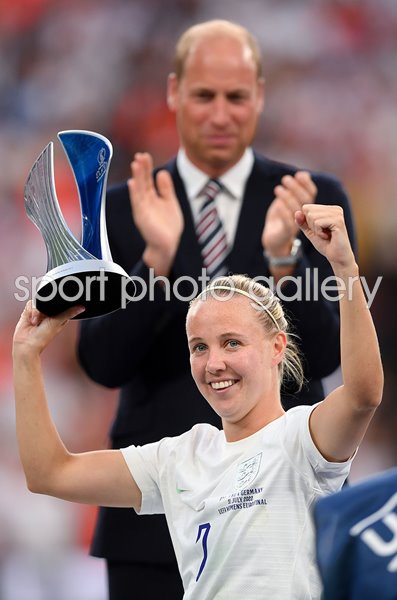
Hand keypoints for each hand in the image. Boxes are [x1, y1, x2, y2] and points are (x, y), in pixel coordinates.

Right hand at [13, 301, 84, 356]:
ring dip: (37, 311)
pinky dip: (31, 311)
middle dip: (46, 305)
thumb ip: (68, 313)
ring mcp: (39, 312)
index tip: (60, 299)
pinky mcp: (29, 311)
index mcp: (59, 316)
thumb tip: (82, 308)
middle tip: (45, 315)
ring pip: (39, 301)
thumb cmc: (42, 338)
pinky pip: (30, 304)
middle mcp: (49, 313)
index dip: (61, 301)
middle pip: (49, 300)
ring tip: (37, 322)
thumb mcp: (57, 323)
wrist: (25, 344)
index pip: (62, 303)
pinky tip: (32, 320)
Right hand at [128, 153, 183, 274]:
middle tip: (140, 155)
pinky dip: (135, 193)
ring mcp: (142, 209)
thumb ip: (166, 189)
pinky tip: (132, 183)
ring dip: (137, 177)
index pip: (148, 179)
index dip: (147, 167)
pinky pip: (137, 203)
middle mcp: (145, 201)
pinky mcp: (142, 217)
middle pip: (142, 181)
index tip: (145, 155)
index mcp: (152, 197)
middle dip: (141, 169)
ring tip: (135, 164)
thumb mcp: (169, 202)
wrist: (167, 245)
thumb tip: (161, 172)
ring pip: (138, 190)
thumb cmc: (168, 226)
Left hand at [262, 171, 316, 255]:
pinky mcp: (287, 233)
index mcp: (306, 207)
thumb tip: (303, 174)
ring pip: (297, 210)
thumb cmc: (281, 218)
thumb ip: (294, 190)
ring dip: (287, 197)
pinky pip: (288, 223)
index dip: (307, 183)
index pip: (311, 193)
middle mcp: (304, 216)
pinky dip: (283, 212)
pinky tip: (277, 204)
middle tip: (285, 179)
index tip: (299, 174)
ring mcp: (297, 225)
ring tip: (278, 188)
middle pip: (305, 201)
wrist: (274, 240)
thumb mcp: (287, 201)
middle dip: (296, 188)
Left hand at [295, 204, 355, 269]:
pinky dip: (319, 232)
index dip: (307, 222)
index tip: (319, 230)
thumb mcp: (310, 232)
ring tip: (326, 235)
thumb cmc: (326, 245)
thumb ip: (303, 222)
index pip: (306, 208)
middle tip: (323, 233)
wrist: (337, 257)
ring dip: (316, 230)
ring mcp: (337, 214)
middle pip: (308, 211)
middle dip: (311, 225)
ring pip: (312, 216)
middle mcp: (335, 209)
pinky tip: (328, 236)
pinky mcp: (338, 220)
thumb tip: (297, 212)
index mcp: (329, 209)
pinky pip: (317, 223)